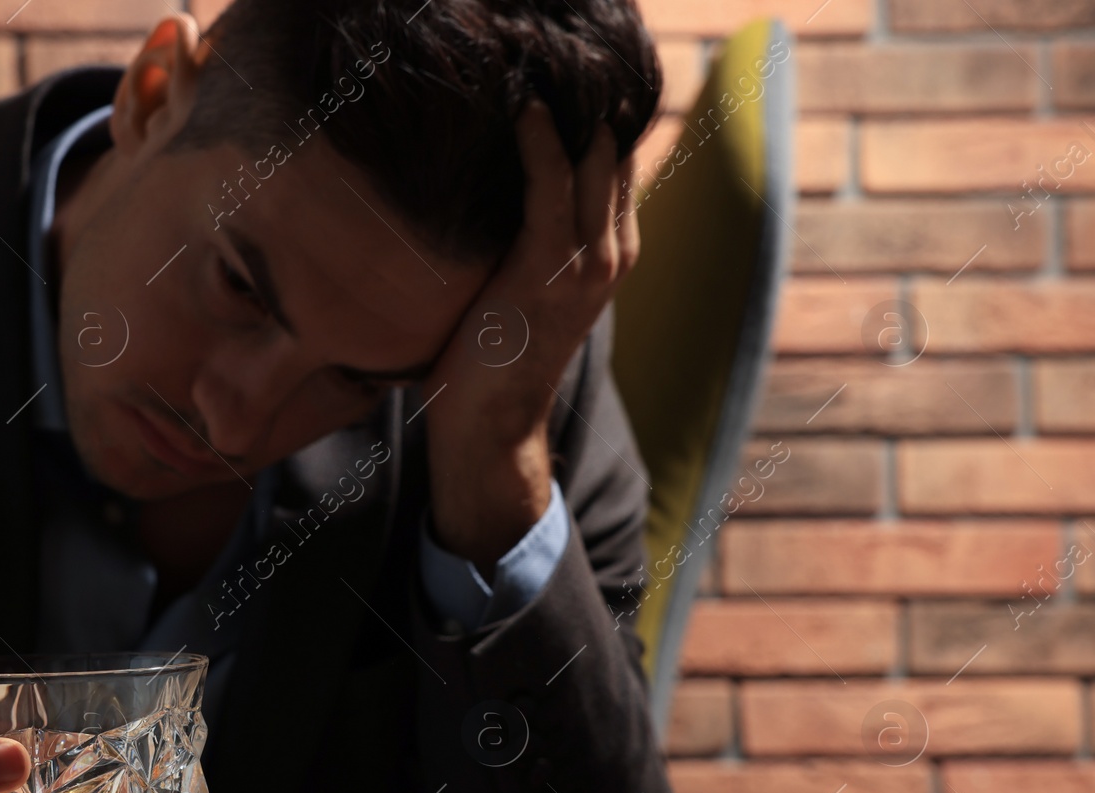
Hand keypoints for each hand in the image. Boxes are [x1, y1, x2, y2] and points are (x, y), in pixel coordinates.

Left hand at [422, 101, 639, 574]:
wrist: (491, 426)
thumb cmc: (491, 360)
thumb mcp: (520, 289)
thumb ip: (526, 242)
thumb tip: (488, 195)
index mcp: (610, 254)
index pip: (616, 165)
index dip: (601, 115)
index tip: (571, 71)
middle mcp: (612, 253)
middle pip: (618, 152)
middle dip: (594, 100)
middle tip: (564, 52)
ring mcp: (588, 262)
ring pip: (596, 161)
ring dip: (572, 109)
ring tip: (547, 62)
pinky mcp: (550, 270)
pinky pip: (553, 188)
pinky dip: (541, 143)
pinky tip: (526, 107)